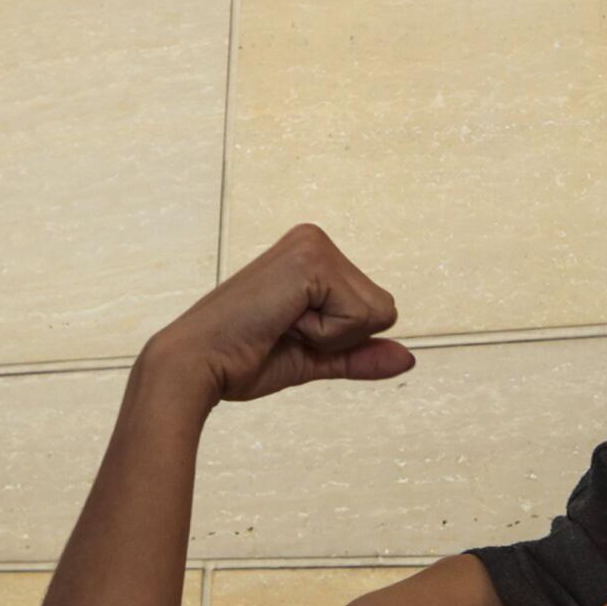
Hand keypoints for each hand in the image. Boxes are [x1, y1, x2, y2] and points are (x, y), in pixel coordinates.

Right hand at [142, 224, 415, 409]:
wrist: (197, 366)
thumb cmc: (242, 359)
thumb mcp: (315, 357)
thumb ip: (359, 354)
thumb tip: (408, 357)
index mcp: (314, 255)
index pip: (374, 309)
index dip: (340, 340)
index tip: (289, 333)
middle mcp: (316, 239)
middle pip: (384, 308)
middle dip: (341, 337)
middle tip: (285, 331)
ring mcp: (313, 245)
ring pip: (377, 312)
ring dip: (331, 336)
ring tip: (281, 325)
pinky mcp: (311, 260)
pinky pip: (358, 316)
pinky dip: (324, 335)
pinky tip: (282, 321)